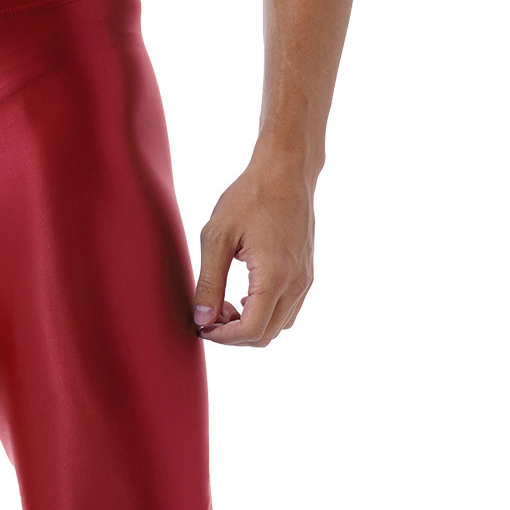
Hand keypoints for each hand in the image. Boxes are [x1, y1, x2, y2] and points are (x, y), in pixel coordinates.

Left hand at [192, 158, 315, 346]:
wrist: (286, 171)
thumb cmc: (250, 197)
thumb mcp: (217, 237)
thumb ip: (209, 282)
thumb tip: (203, 319)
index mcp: (274, 276)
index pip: (251, 330)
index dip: (223, 338)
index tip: (203, 327)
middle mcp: (296, 283)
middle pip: (265, 336)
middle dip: (234, 335)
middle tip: (210, 315)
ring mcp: (305, 280)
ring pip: (278, 327)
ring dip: (250, 326)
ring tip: (226, 304)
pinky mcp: (306, 275)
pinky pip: (287, 311)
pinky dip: (265, 314)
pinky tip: (245, 295)